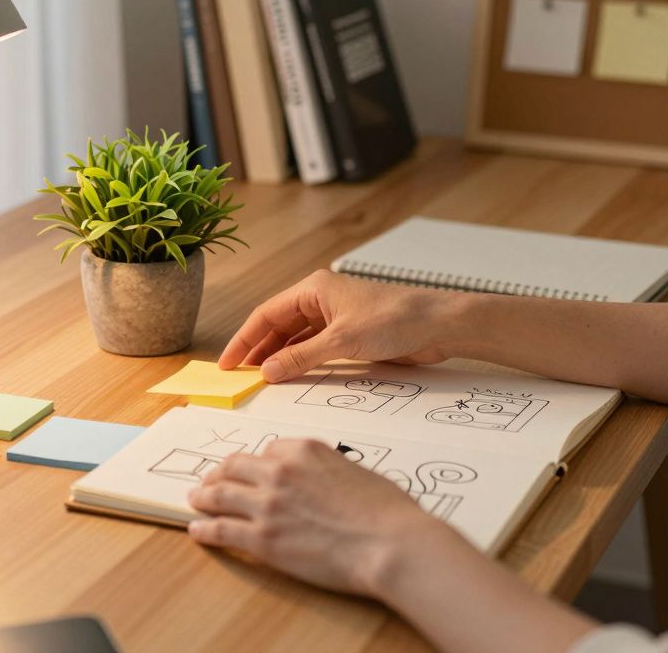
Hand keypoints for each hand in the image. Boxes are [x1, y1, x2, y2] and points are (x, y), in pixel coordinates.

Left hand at [187, 439, 447, 596]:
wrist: (390, 544)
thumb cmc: (388, 512)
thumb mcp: (357, 471)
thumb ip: (329, 470)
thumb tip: (321, 481)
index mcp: (305, 450)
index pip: (268, 450)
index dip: (257, 462)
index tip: (251, 470)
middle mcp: (280, 471)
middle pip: (235, 467)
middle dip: (220, 474)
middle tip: (211, 480)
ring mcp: (267, 504)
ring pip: (220, 495)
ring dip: (204, 497)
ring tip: (195, 500)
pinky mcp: (262, 538)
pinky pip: (222, 529)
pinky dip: (205, 529)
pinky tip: (197, 529)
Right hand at [219, 270, 465, 381]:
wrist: (439, 325)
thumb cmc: (396, 319)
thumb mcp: (342, 342)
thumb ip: (301, 358)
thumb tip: (267, 372)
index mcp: (314, 288)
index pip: (266, 314)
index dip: (244, 339)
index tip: (228, 362)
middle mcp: (321, 299)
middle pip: (278, 325)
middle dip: (258, 349)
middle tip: (240, 375)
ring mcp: (335, 316)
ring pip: (295, 337)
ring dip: (278, 356)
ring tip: (261, 378)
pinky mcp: (349, 332)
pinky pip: (314, 346)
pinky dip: (300, 360)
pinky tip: (291, 375)